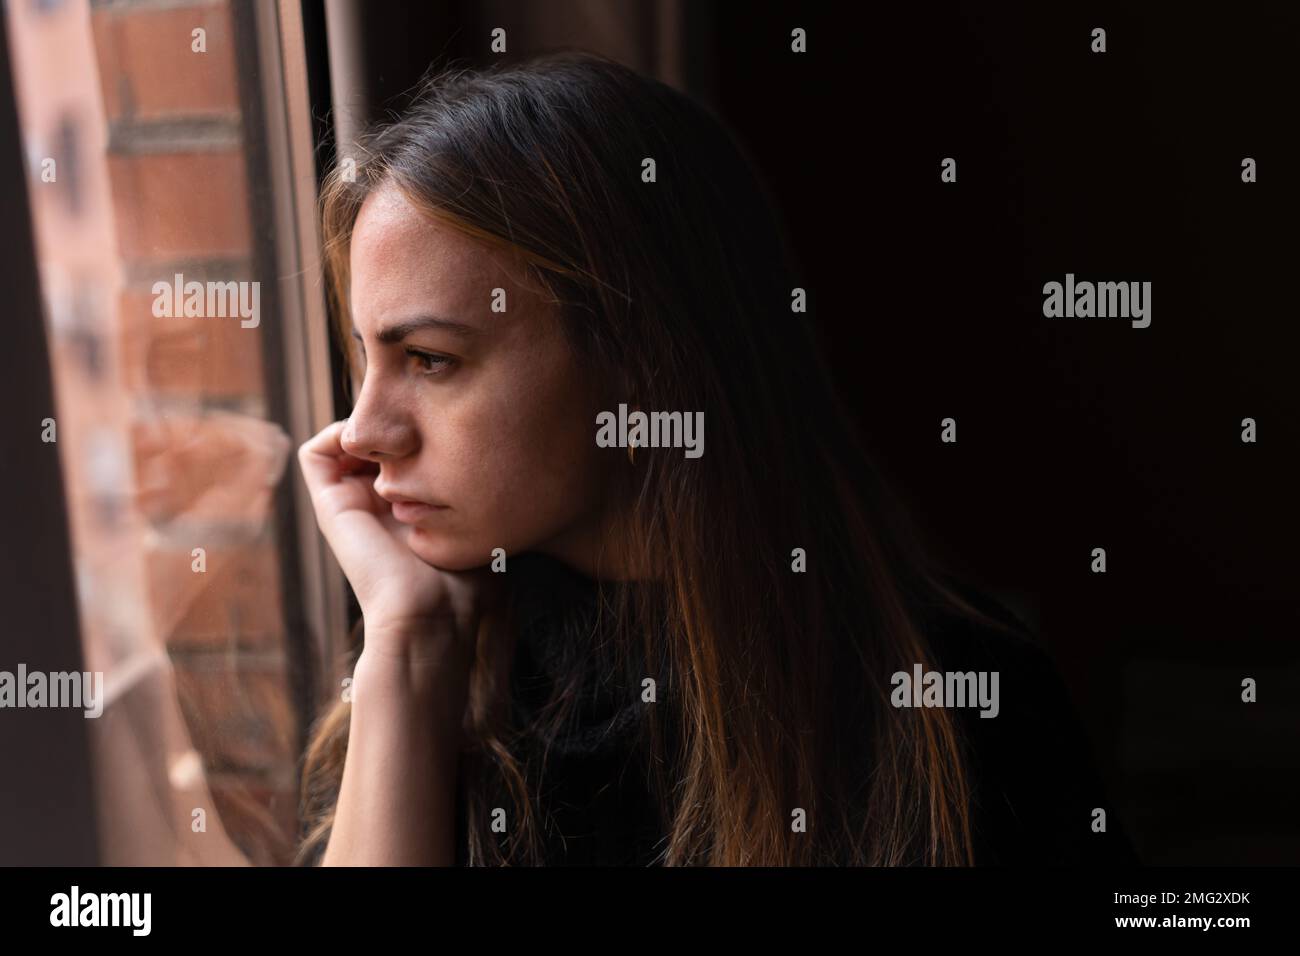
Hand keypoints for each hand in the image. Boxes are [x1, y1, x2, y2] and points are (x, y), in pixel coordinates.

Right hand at [297, 420, 491, 672]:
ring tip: (395, 426)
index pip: (403, 452)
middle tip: (418, 414)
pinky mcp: (329, 505)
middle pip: (373, 442)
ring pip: (344, 442)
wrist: (430, 615)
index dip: (419, 429)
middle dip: (392, 419)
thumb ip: (483, 500)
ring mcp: (350, 502)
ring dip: (364, 424)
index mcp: (408, 507)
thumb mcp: (481, 529)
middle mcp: (375, 502)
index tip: (444, 422)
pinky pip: (314, 453)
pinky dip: (338, 434)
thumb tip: (508, 466)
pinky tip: (376, 443)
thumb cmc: (466, 583)